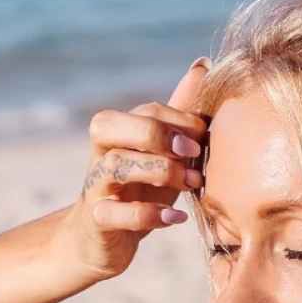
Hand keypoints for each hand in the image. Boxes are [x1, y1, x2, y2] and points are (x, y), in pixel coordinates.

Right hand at [58, 58, 209, 280]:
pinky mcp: (97, 221)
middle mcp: (100, 153)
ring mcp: (95, 187)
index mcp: (117, 131)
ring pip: (115, 166)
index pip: (146, 111)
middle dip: (158, 134)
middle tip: (193, 152)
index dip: (178, 119)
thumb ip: (179, 112)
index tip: (205, 135)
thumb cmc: (138, 189)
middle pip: (113, 125)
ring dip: (161, 171)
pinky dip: (148, 214)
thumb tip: (203, 64)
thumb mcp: (162, 151)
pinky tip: (175, 218)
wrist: (101, 239)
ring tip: (192, 183)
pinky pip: (115, 214)